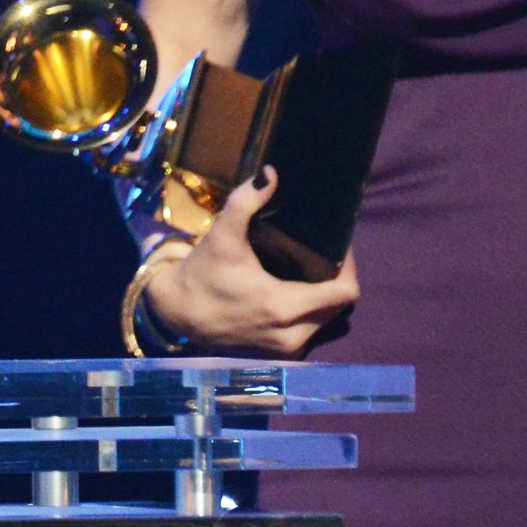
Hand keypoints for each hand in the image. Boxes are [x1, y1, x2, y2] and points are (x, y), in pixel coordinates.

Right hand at [141, 171, 358, 356]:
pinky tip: (299, 290)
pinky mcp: (278, 353)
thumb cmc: (203, 273)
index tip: (339, 245)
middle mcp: (291, 335)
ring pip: (328, 321)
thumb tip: (271, 172)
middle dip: (339, 280)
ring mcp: (286, 348)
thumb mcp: (223, 235)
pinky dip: (312, 313)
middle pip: (340, 307)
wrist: (177, 312)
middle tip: (327, 253)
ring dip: (326, 298)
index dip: (349, 266)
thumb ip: (247, 201)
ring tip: (315, 270)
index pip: (344, 293)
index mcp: (284, 307)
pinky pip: (311, 330)